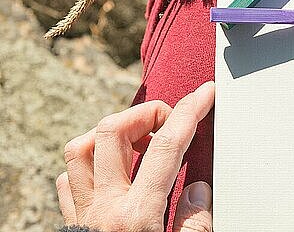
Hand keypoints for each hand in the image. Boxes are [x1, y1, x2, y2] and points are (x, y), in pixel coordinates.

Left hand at [56, 81, 214, 231]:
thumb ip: (194, 224)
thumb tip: (198, 190)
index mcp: (136, 216)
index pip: (165, 147)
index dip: (189, 112)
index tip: (204, 94)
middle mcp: (104, 208)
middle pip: (113, 132)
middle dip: (146, 113)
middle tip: (170, 122)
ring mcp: (84, 214)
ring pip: (80, 149)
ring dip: (112, 132)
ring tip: (140, 140)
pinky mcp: (73, 224)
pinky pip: (69, 179)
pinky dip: (91, 163)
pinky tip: (113, 169)